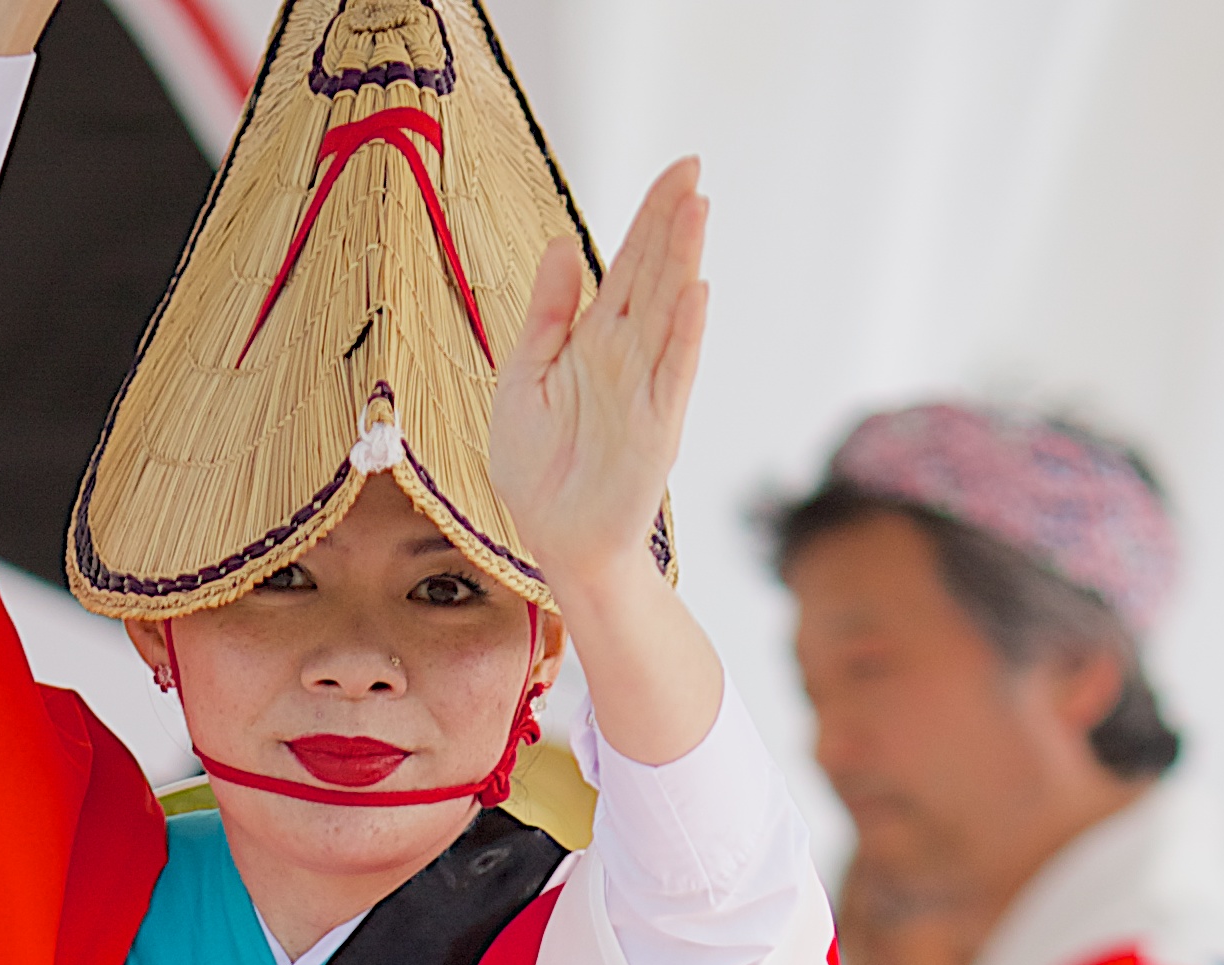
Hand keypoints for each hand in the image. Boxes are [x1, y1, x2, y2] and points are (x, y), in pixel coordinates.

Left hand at [490, 158, 708, 588]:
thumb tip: (563, 244)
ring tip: (697, 209)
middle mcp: (627, 356)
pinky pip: (673, 375)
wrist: (554, 536)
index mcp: (595, 339)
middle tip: (692, 168)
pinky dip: (685, 336)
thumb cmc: (539, 464)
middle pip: (655, 276)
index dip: (650, 217)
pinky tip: (698, 294)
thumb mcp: (524, 374)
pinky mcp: (656, 429)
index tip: (677, 170)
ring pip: (669, 313)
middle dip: (671, 223)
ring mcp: (646, 389)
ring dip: (684, 262)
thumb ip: (548, 313)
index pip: (630, 265)